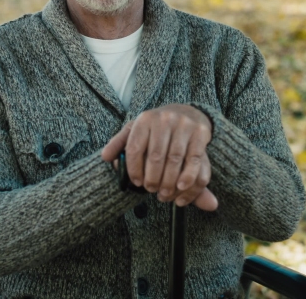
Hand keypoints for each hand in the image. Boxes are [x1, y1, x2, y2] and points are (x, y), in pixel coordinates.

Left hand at [102, 104, 217, 211]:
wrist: (187, 112)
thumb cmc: (156, 128)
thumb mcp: (136, 130)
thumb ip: (119, 144)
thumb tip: (105, 157)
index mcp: (144, 119)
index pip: (134, 148)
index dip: (134, 170)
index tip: (136, 183)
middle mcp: (163, 119)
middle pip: (155, 156)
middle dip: (152, 179)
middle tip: (151, 190)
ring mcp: (183, 125)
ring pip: (174, 159)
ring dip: (169, 182)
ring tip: (164, 194)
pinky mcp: (200, 133)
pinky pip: (193, 159)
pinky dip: (187, 177)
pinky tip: (181, 188)